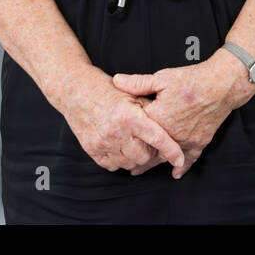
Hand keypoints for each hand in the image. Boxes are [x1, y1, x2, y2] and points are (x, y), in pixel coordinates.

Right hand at [56, 66, 185, 172]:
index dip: (171, 151)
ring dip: (136, 157)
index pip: (157, 138)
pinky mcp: (92, 150)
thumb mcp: (131, 93)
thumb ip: (150, 108)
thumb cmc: (106, 89)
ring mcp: (102, 143)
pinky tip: (120, 146)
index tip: (179, 159)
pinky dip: (120, 159)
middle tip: (149, 141)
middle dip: (151, 152)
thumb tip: (169, 123)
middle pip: (144, 156)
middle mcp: (116, 131)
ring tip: (134, 142)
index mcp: (129, 115)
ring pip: (130, 163)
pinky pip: (113, 166)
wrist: (75, 91)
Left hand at [112, 50, 254, 178]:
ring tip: (140, 170)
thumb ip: (138, 83)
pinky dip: (182, 167)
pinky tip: (176, 174)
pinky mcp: (199, 141)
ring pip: (166, 156)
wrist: (220, 84)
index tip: (117, 138)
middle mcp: (171, 133)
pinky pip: (189, 159)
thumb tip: (116, 81)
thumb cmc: (191, 79)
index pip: (138, 129)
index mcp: (159, 118)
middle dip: (137, 157)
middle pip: (150, 149)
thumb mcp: (162, 78)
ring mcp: (186, 140)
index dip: (128, 132)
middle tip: (125, 165)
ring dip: (153, 164)